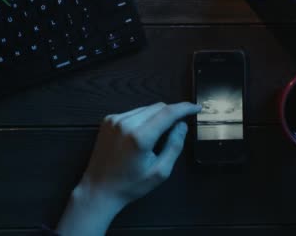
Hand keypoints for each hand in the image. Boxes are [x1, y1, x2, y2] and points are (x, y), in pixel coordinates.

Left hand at [56, 102, 200, 235]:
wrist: (98, 189)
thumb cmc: (131, 185)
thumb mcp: (160, 172)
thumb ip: (174, 146)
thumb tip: (182, 125)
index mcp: (140, 137)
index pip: (168, 113)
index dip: (185, 107)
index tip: (197, 107)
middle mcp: (126, 123)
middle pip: (158, 107)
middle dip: (172, 113)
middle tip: (179, 126)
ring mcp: (114, 120)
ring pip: (145, 108)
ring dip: (157, 116)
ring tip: (159, 134)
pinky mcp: (108, 120)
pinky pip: (133, 112)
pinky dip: (143, 118)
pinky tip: (142, 134)